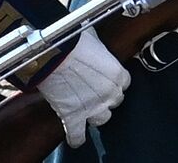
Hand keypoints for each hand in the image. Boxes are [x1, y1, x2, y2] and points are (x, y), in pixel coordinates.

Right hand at [37, 29, 129, 148]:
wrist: (54, 53)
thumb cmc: (74, 42)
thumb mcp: (95, 40)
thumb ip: (100, 49)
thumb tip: (94, 44)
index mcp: (118, 74)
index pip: (124, 84)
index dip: (113, 82)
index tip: (106, 80)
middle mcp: (109, 93)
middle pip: (114, 101)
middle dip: (105, 97)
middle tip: (93, 91)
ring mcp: (92, 107)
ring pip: (102, 119)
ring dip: (95, 115)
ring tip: (86, 109)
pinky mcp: (73, 116)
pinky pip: (77, 135)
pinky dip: (76, 138)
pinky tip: (76, 138)